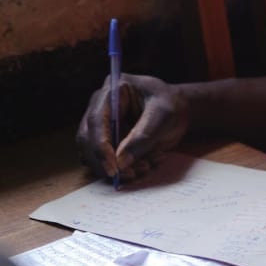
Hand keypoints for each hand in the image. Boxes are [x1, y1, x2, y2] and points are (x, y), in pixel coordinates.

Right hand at [75, 73, 190, 183]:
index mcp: (112, 90)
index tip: (114, 169)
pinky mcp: (107, 141)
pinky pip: (105, 161)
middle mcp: (100, 107)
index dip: (101, 147)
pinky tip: (145, 164)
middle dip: (107, 162)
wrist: (178, 110)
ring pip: (94, 154)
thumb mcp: (163, 116)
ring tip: (146, 166)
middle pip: (87, 140)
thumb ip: (142, 137)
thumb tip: (120, 162)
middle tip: (131, 174)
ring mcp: (101, 125)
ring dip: (116, 168)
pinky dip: (122, 169)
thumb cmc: (171, 104)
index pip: (96, 120)